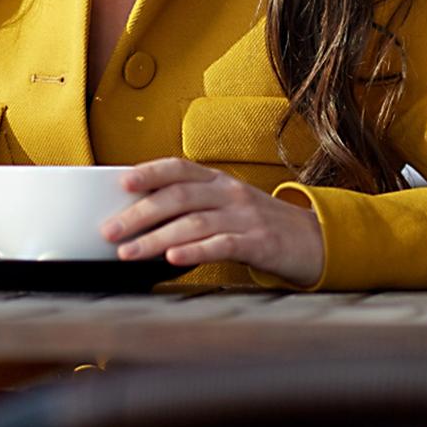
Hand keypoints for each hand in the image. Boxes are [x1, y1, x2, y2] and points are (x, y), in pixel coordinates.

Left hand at [101, 158, 322, 286]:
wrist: (316, 241)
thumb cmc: (263, 227)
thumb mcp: (229, 207)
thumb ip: (194, 207)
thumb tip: (141, 217)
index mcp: (220, 182)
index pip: (179, 168)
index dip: (149, 172)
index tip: (121, 182)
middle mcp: (230, 194)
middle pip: (177, 197)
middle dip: (138, 214)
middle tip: (109, 231)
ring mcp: (246, 217)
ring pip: (193, 222)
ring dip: (155, 238)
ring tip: (128, 253)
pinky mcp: (260, 243)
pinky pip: (222, 244)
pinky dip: (194, 251)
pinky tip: (173, 259)